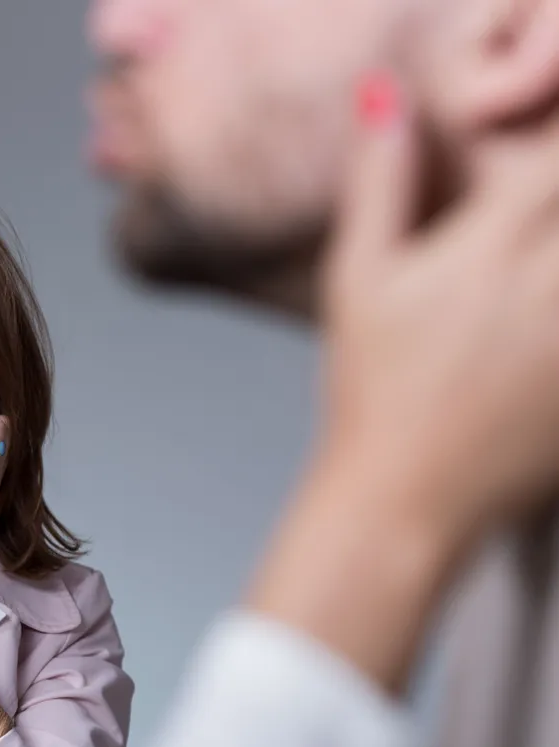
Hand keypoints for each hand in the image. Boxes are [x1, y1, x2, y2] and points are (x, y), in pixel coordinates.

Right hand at [317, 78, 558, 553]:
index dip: (550, 146)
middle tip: (520, 241)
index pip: (552, 165)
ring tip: (526, 284)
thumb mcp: (357, 279)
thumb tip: (384, 99)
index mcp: (488, 252)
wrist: (403, 497)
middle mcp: (549, 290)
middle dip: (555, 206)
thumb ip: (379, 183)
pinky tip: (536, 322)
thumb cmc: (372, 392)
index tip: (532, 168)